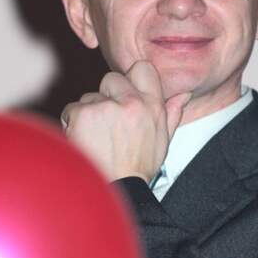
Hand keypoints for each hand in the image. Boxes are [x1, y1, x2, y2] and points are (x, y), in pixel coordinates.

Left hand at [61, 61, 190, 182]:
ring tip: (97, 139)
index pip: (143, 69)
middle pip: (111, 79)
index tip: (124, 94)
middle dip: (106, 97)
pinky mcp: (83, 113)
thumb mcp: (162, 142)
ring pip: (90, 97)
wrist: (115, 189)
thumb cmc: (138, 168)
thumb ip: (171, 114)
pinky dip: (73, 124)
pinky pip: (73, 109)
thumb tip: (184, 94)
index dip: (131, 79)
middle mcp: (131, 103)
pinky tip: (84, 141)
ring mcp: (106, 107)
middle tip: (108, 125)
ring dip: (90, 113)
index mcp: (152, 106)